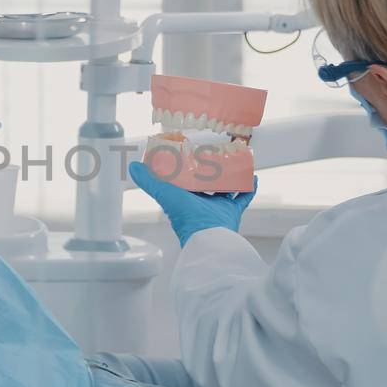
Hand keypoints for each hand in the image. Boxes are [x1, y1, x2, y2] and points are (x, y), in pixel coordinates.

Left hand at [128, 162, 254, 246]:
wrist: (209, 236)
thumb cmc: (185, 216)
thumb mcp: (164, 193)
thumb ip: (148, 181)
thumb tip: (132, 166)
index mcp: (184, 198)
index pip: (185, 179)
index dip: (187, 167)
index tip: (192, 151)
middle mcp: (200, 203)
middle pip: (207, 182)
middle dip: (212, 170)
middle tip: (217, 153)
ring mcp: (217, 208)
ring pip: (226, 188)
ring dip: (231, 176)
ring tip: (236, 161)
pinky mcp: (232, 212)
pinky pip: (242, 198)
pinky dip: (248, 188)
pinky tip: (253, 177)